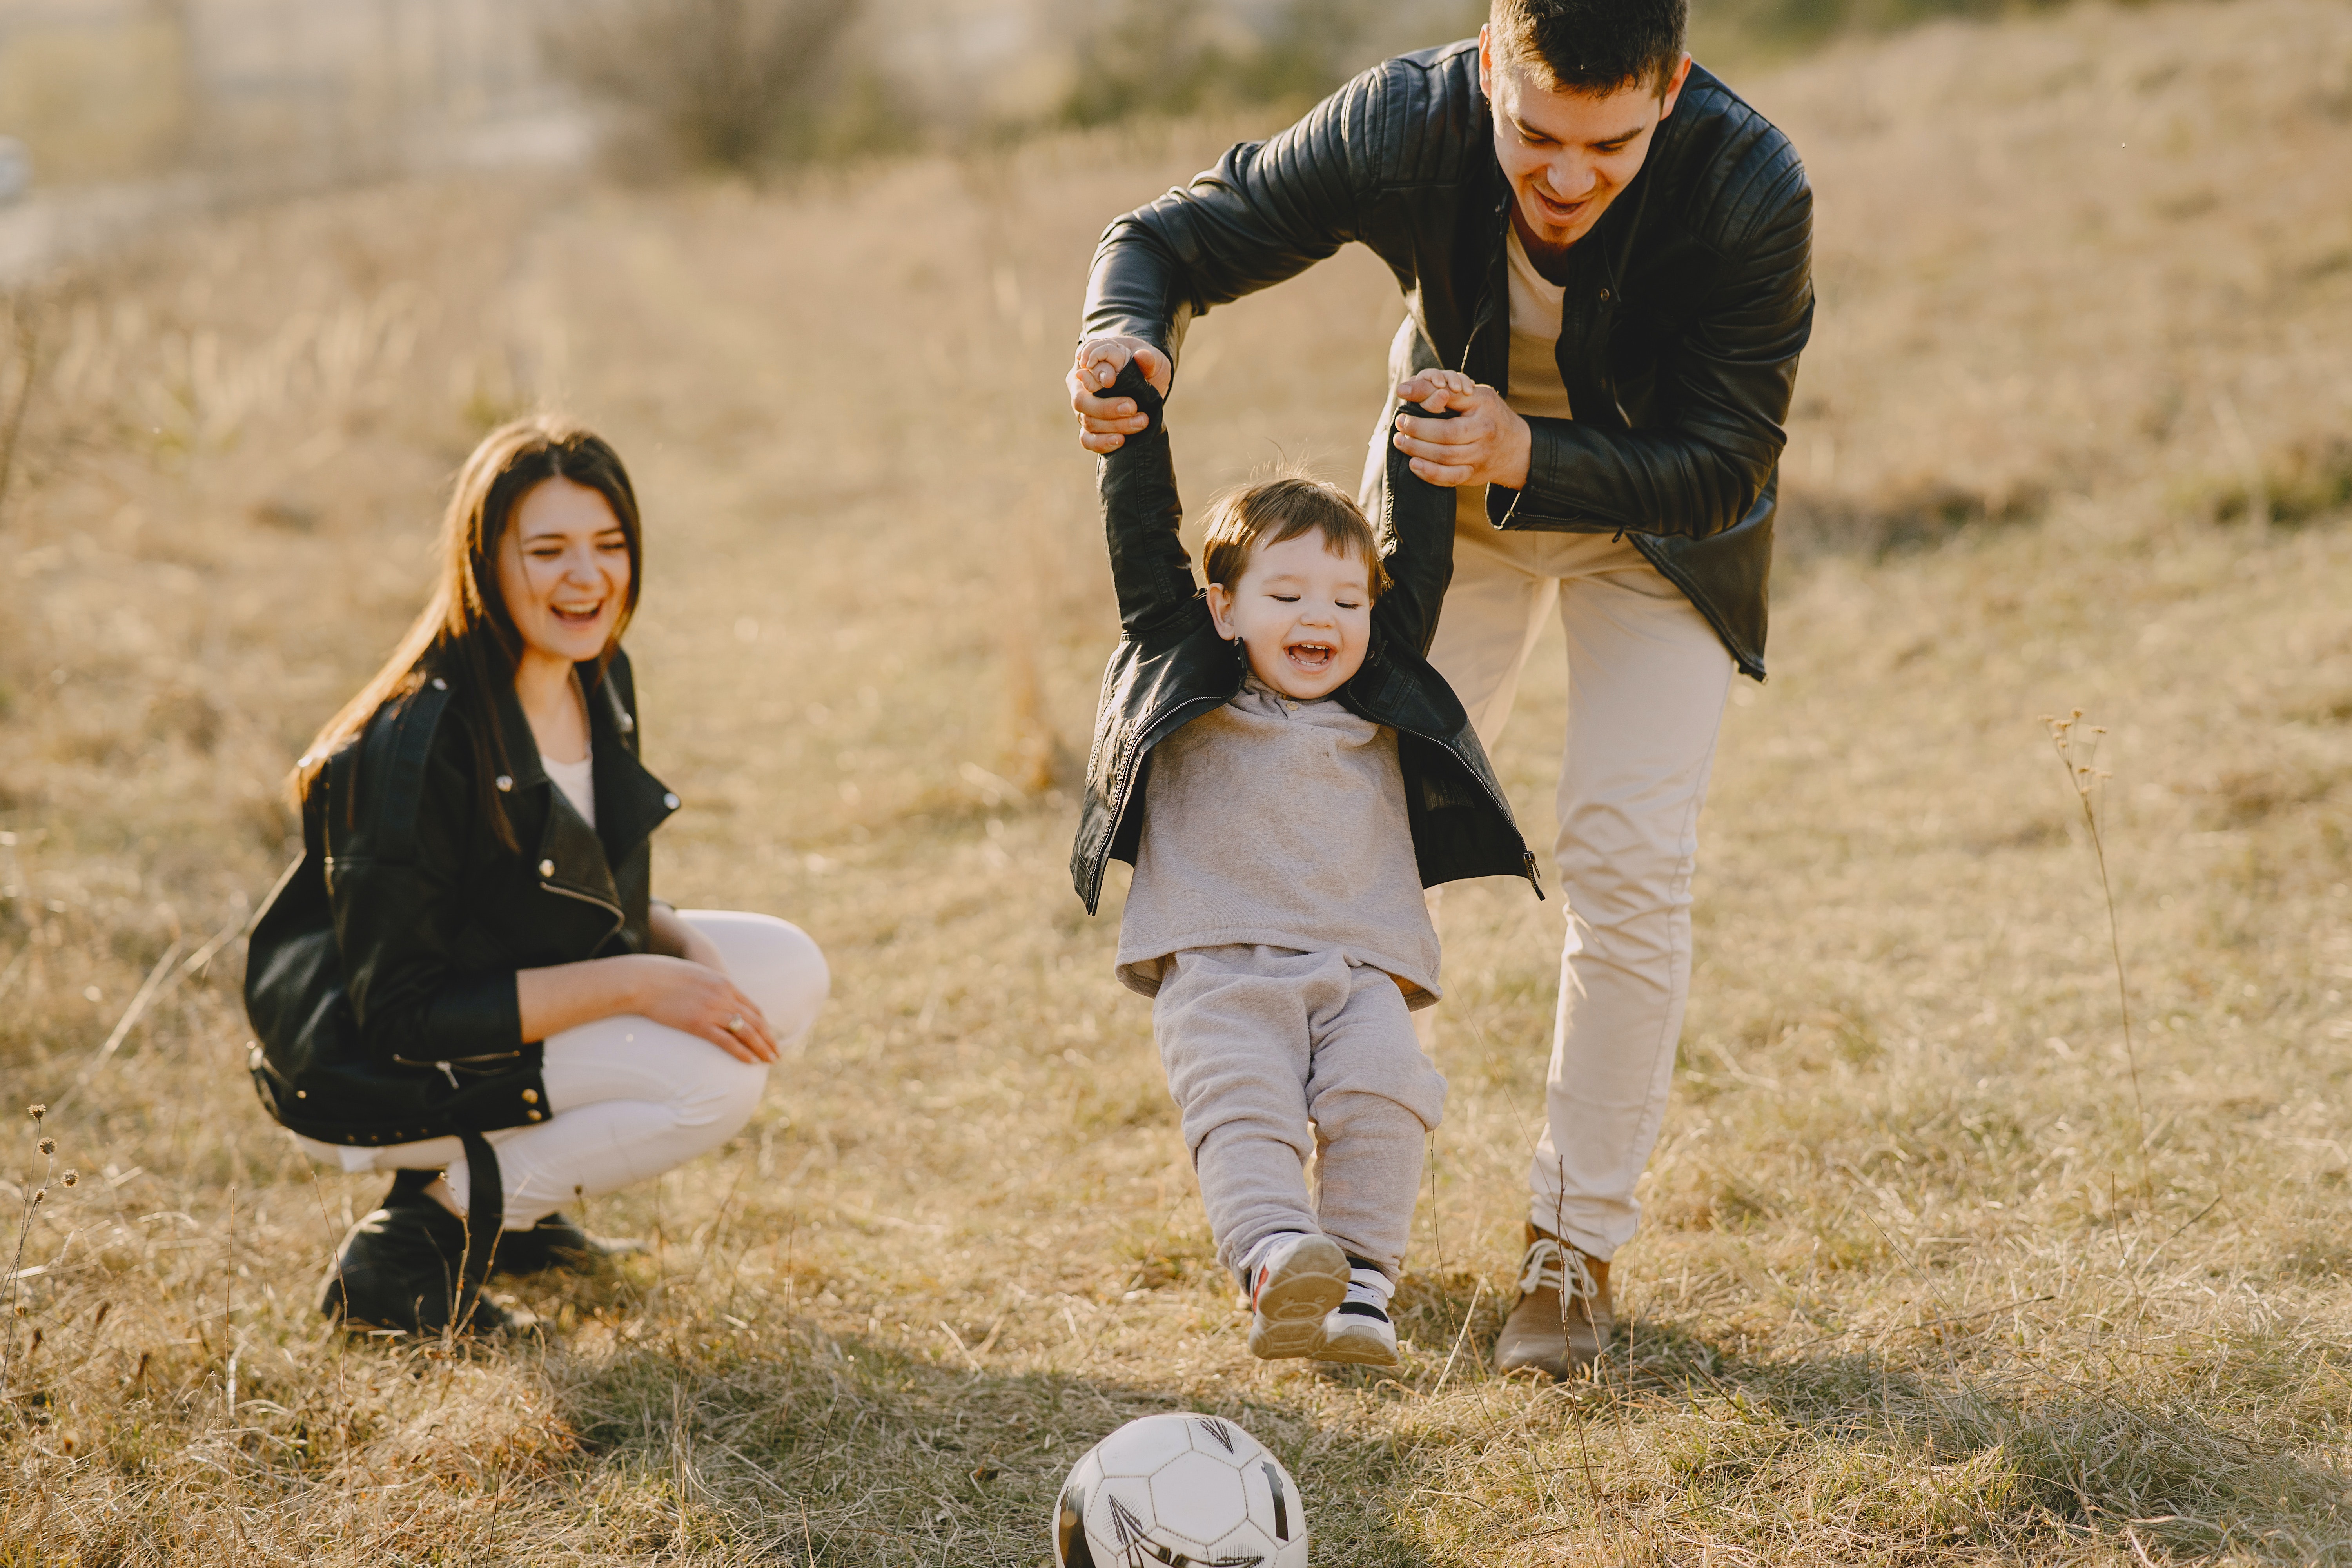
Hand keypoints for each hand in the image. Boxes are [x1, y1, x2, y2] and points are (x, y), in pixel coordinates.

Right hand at [627, 954, 778, 1063]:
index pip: (752, 1007)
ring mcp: (712, 1010)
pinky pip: (726, 1041)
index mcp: (725, 983)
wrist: (645, 979)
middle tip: (776, 1053)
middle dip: (768, 1038)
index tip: (770, 1036)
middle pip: (755, 1020)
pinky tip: (750, 1061)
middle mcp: (724, 996)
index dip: (764, 1024)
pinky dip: (741, 1052)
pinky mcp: (698, 1024)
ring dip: (761, 1048)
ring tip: (770, 1060)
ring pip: (747, 1032)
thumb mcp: (697, 977)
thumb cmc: (665, 978)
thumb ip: (711, 989)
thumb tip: (715, 1001)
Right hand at [1069, 335, 1172, 453]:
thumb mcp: (1151, 358)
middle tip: (1132, 407)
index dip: (1096, 373)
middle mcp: (1081, 385)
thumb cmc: (1145, 366)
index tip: (1112, 380)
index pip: (1084, 365)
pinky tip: (1121, 441)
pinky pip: (1087, 439)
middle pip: (1081, 400)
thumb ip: (1147, 358)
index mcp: (1090, 360)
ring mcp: (1084, 409)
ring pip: (1088, 421)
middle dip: (1107, 407)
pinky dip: (1102, 443)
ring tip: (1141, 422)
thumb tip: (1142, 357)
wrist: (1149, 384)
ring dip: (1115, 425)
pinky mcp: (1090, 428)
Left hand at [1392, 370, 1532, 488]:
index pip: (1450, 403)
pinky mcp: (1472, 474)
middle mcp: (1484, 434)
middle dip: (1417, 431)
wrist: (1515, 447)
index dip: (1423, 404)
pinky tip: (1414, 465)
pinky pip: (1450, 478)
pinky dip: (1430, 473)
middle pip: (1445, 437)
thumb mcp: (1476, 396)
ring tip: (1401, 442)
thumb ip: (1448, 392)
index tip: (1403, 401)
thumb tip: (1410, 389)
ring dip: (1418, 451)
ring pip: (1445, 458)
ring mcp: (1479, 457)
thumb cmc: (1489, 415)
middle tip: (1400, 425)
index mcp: (1483, 408)